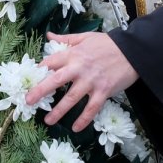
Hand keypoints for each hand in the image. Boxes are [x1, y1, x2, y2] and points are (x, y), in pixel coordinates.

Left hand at [24, 32, 138, 130]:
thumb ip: (66, 39)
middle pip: (55, 81)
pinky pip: (92, 108)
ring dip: (58, 111)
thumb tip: (49, 35)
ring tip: (48, 121)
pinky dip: (84, 119)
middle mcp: (79, 68)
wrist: (133, 51)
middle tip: (28, 101)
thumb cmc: (108, 44)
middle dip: (40, 91)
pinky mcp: (104, 91)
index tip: (29, 81)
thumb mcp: (85, 37)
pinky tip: (76, 128)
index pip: (50, 63)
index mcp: (73, 54)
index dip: (39, 71)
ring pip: (71, 98)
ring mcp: (91, 81)